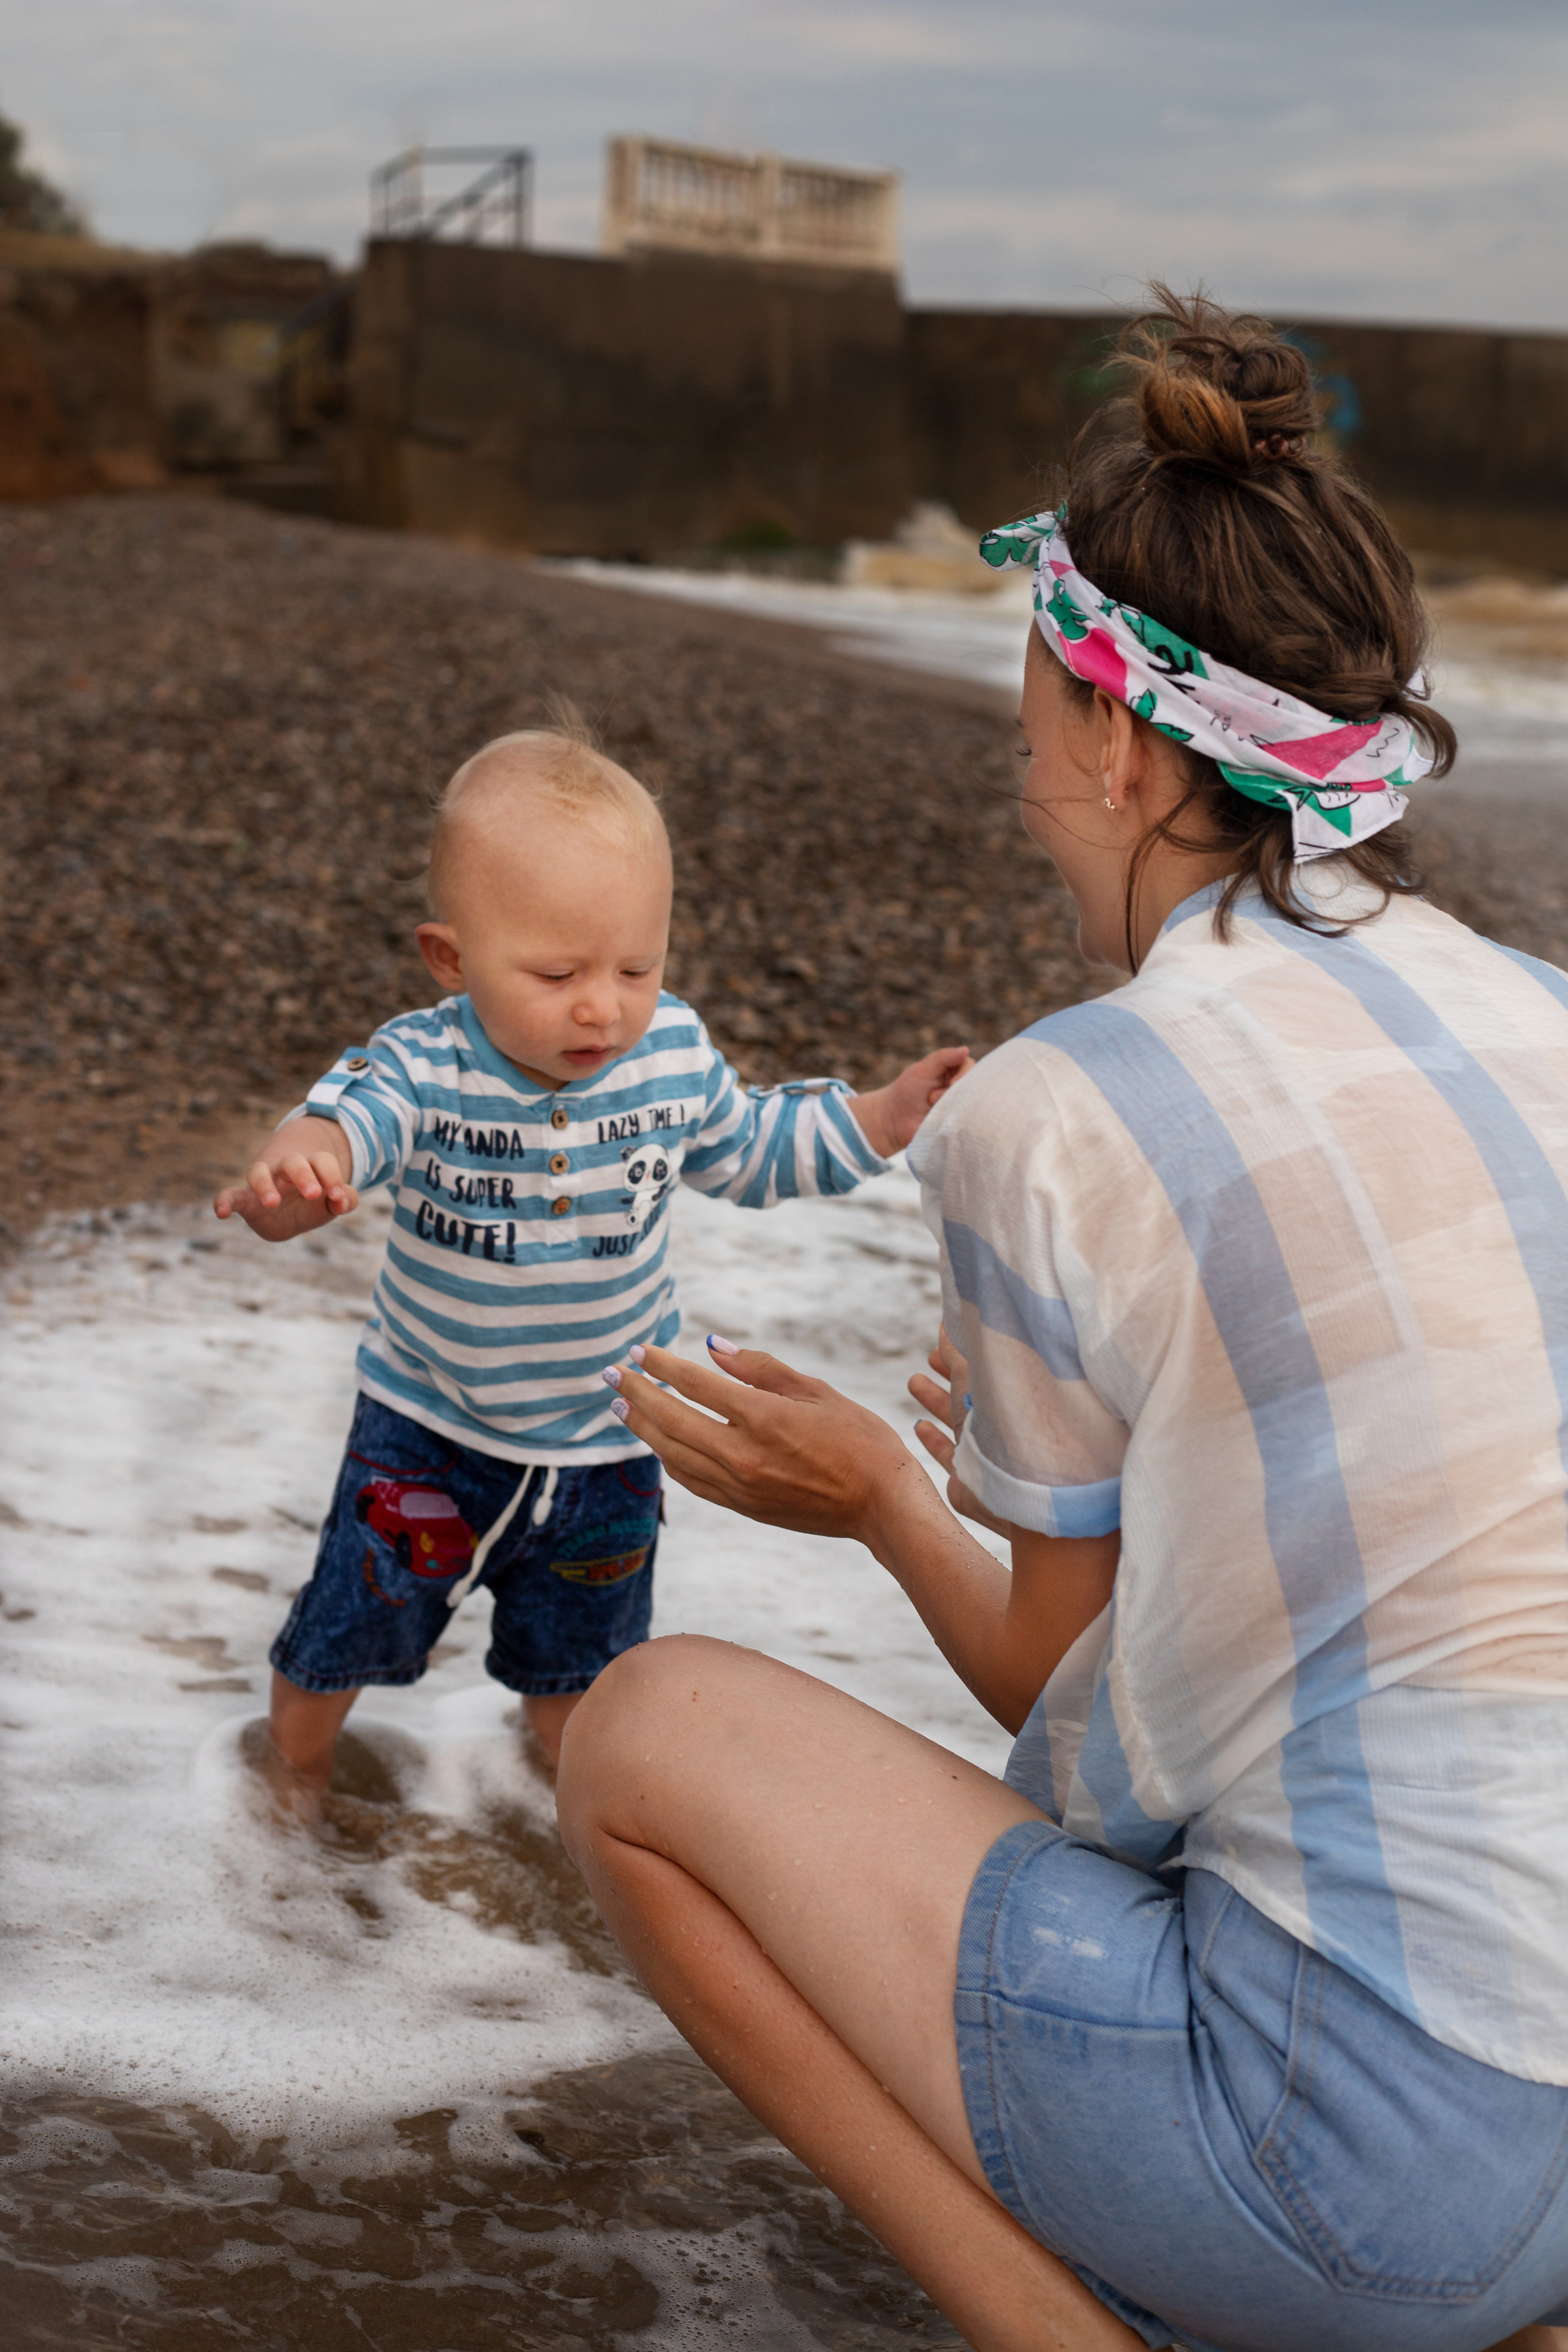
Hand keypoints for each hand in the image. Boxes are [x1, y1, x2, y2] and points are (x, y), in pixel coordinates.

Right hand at [214, 1121, 357, 1241]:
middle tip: (313, 1194)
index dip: (332, 1176)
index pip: (322, 1161)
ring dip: (264, 1184)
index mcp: (311, 1167)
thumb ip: (344, 1200)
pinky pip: (231, 1195)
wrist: (288, 1215)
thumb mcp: (332, 1203)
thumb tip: (344, 1202)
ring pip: (258, 1172)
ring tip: (272, 1202)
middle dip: (303, 1174)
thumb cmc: (313, 1203)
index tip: (338, 1196)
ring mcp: (264, 1183)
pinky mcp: (246, 1200)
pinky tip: (221, 1213)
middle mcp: (285, 1171)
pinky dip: (224, 1201)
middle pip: (293, 1161)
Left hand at [603, 1339, 942, 1550]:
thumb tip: (713, 1347)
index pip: (696, 1384)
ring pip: (673, 1454)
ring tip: (623, 1406)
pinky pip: (691, 1480)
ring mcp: (739, 1486)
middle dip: (637, 1393)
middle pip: (671, 1419)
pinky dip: (669, 1459)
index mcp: (764, 1418)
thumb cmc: (860, 1441)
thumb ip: (761, 1369)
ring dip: (643, 1428)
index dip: (662, 1364)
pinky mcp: (743, 1507)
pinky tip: (659, 1443)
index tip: (639, 1350)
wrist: (882, 1505)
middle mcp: (743, 1454)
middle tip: (611, 1373)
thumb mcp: (816, 1392)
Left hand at [848, 1045, 973, 1157]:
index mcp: (949, 1070)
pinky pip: (967, 1119)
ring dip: (950, 1106)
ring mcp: (957, 1104)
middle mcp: (956, 1086)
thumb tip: (966, 1049)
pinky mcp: (955, 1121)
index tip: (951, 1085)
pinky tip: (942, 1120)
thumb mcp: (922, 1070)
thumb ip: (943, 1058)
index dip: (964, 1074)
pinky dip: (955, 1118)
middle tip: (932, 1099)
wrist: (892, 1121)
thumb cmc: (905, 1092)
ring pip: (970, 1102)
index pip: (969, 1065)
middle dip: (952, 1091)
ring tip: (931, 1109)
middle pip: (973, 1084)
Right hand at [908, 1325, 1013, 1539]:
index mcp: (1002, 1395)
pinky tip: (918, 1427)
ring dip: (935, 1400)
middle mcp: (996, 1422)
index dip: (960, 1353)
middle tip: (929, 1358)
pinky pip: (948, 1455)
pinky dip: (933, 1440)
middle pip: (968, 1392)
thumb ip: (959, 1347)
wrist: (1013, 1481)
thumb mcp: (977, 1372)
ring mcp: (983, 1451)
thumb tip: (947, 1318)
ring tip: (913, 1382)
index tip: (942, 1339)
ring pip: (955, 1421)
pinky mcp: (969, 1480)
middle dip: (948, 1373)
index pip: (979, 1368)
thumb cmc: (1003, 1416)